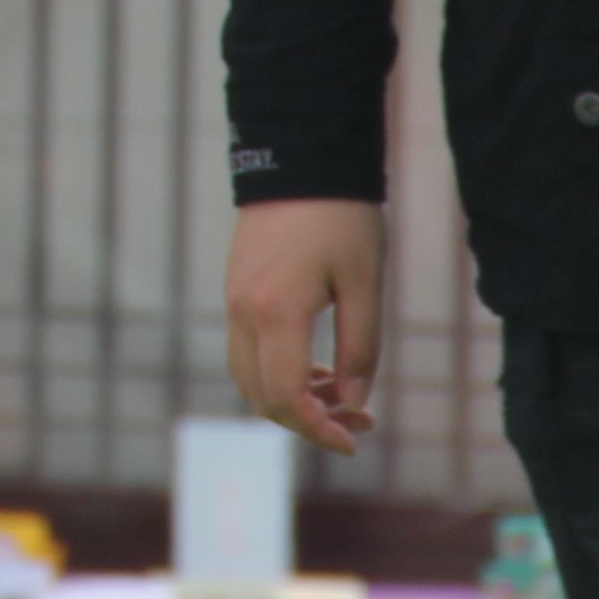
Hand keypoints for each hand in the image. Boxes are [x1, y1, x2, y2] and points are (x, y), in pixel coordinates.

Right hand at [223, 199, 383, 454]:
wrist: (299, 159)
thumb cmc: (341, 218)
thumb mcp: (365, 283)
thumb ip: (361, 349)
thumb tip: (353, 403)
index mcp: (276, 313)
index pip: (286, 398)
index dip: (319, 430)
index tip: (355, 439)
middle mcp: (243, 312)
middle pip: (262, 397)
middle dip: (309, 420)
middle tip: (360, 420)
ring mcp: (233, 300)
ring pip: (249, 378)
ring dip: (292, 399)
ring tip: (341, 394)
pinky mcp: (235, 290)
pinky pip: (247, 352)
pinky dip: (278, 372)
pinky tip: (317, 367)